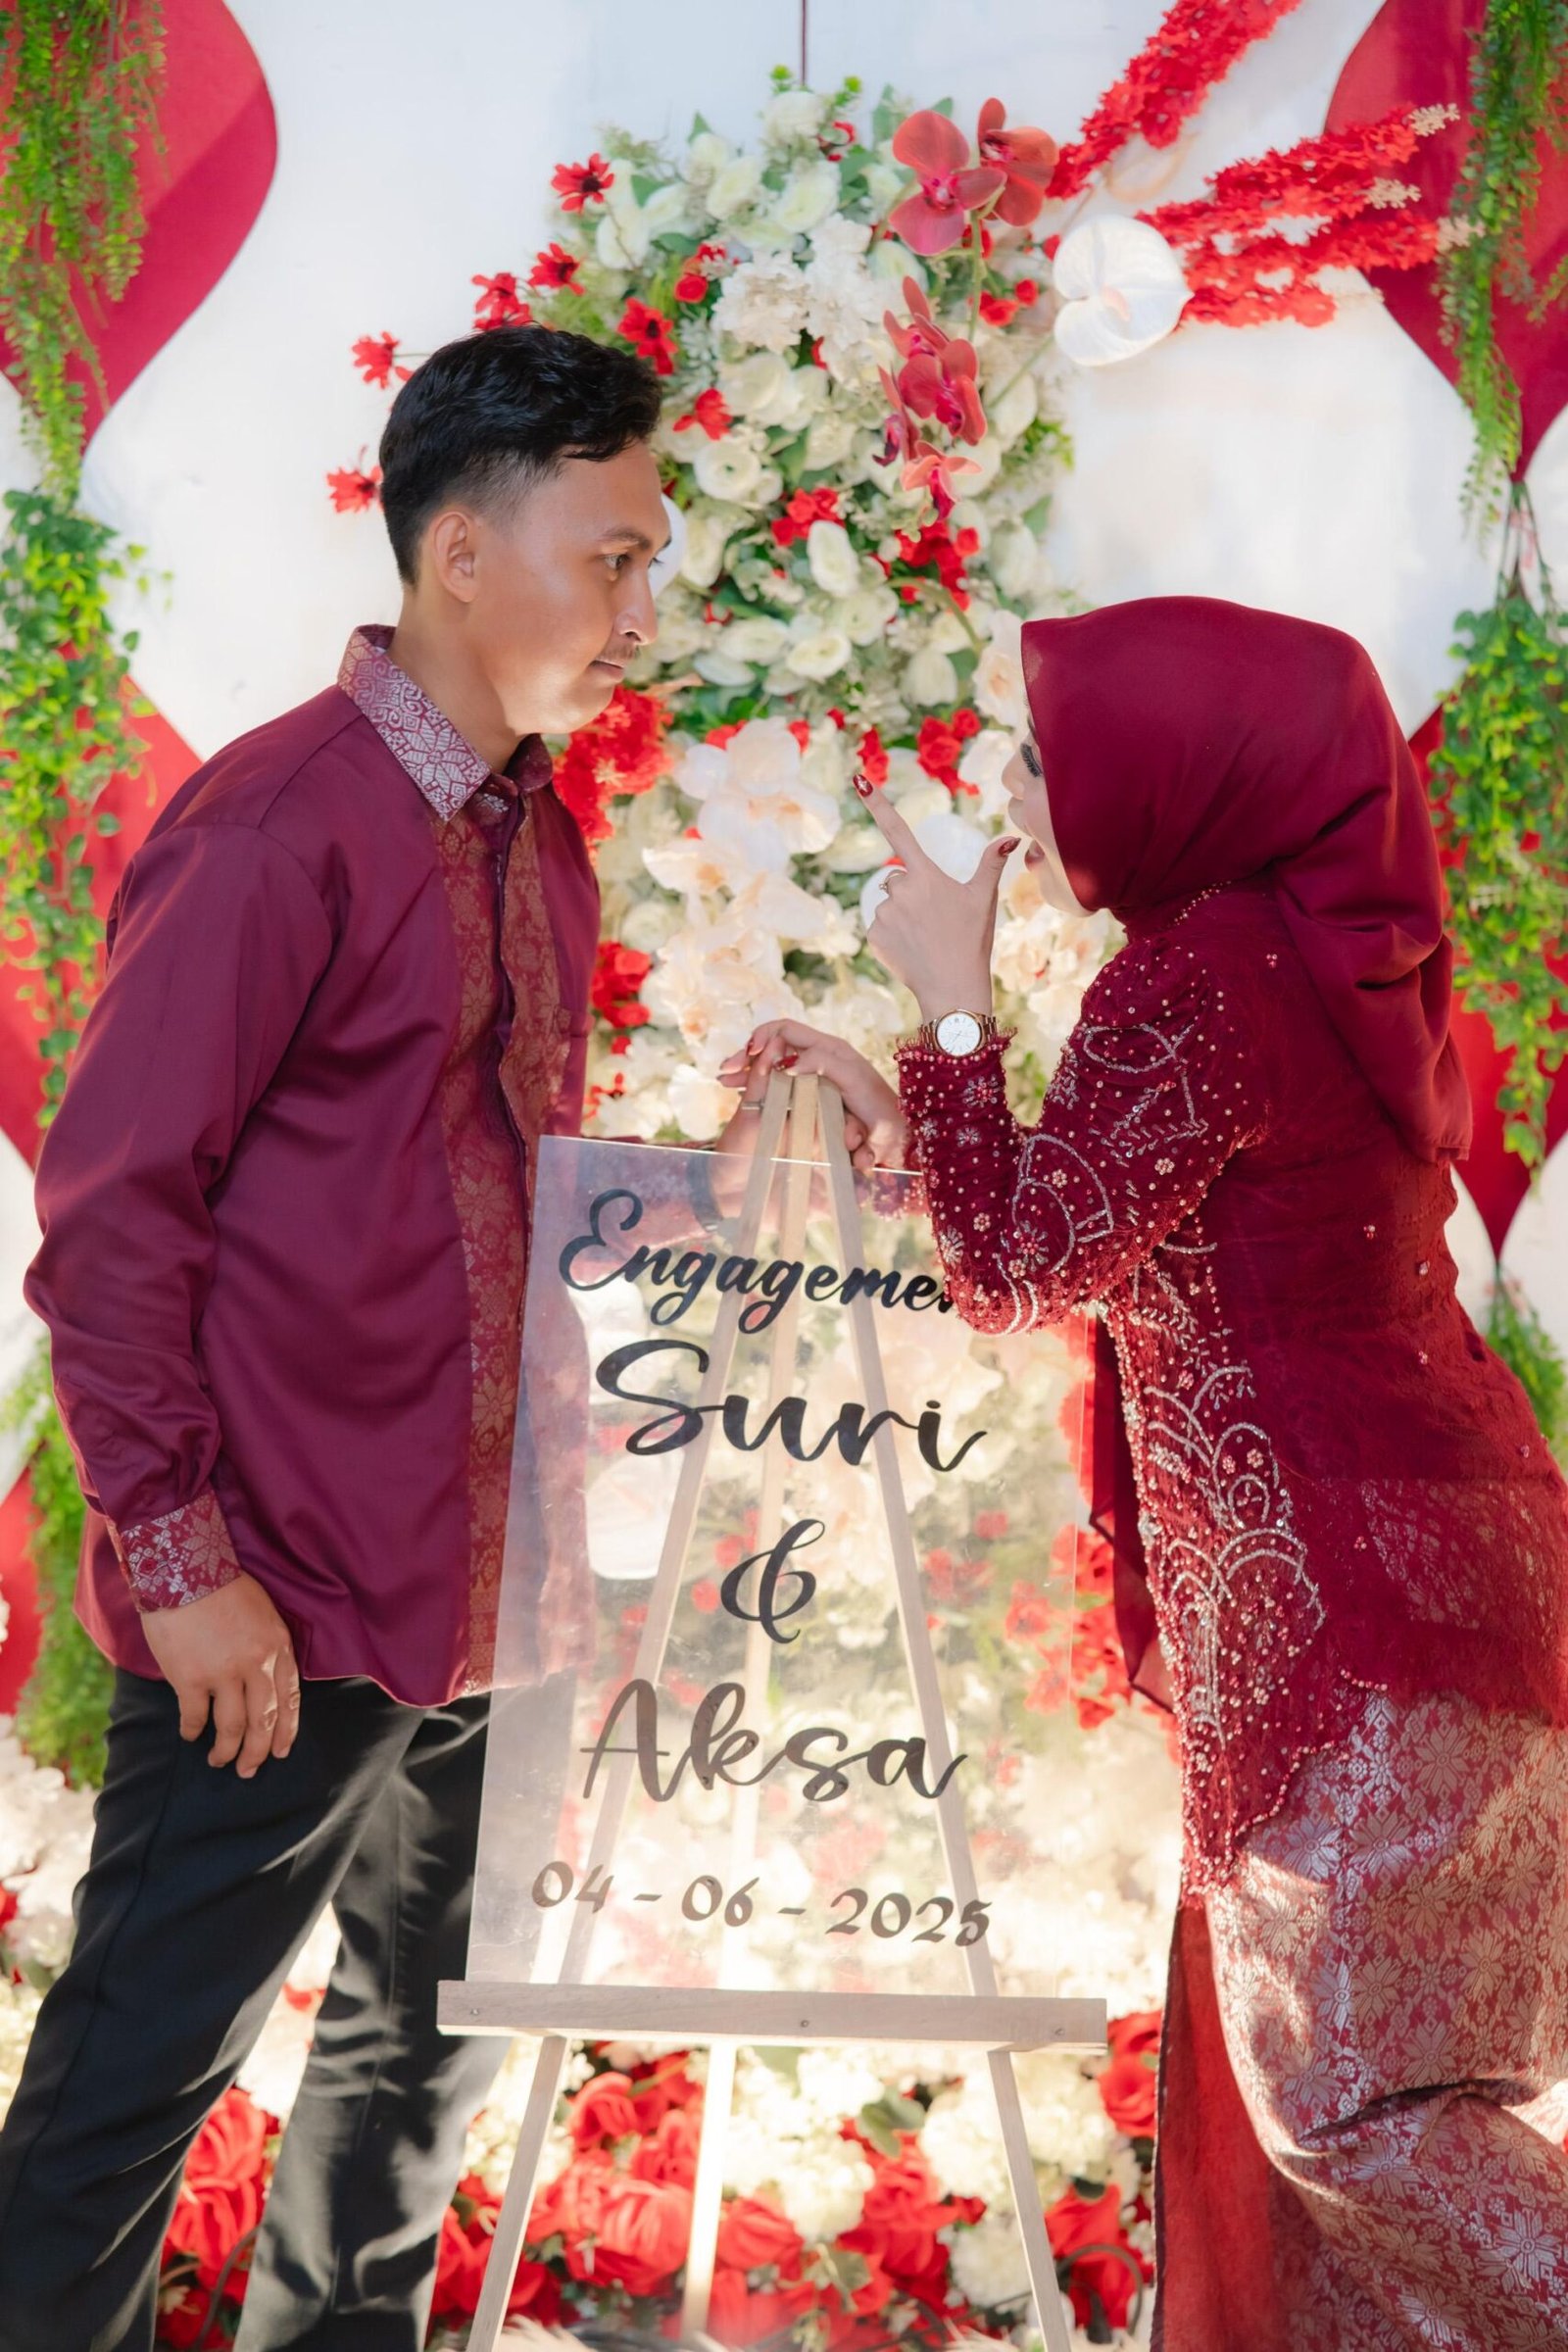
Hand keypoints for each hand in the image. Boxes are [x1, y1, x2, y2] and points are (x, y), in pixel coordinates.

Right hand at [140, 1571, 300, 1777]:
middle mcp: (255, 1665)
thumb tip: (263, 1680)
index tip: (282, 1750)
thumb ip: (267, 1647)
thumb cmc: (222, 1586)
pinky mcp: (190, 1679)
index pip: (289, 1699)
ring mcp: (223, 1674)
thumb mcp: (263, 1612)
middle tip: (249, 1770)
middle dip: (258, 1751)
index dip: (287, 1729)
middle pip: (263, 1721)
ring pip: (231, 1727)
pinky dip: (192, 1731)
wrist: (184, 1570)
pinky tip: (189, 1736)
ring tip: (220, 1762)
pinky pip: (194, 1717)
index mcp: (277, 1647)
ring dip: (227, 1750)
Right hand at [718, 1024, 907, 1171]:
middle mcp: (817, 1059)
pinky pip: (777, 1088)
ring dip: (747, 1073)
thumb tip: (787, 1062)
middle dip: (746, 1056)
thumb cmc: (880, 1108)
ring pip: (771, 1068)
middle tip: (725, 1072)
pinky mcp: (809, 1100)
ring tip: (725, 1082)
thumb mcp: (853, 1079)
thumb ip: (822, 1063)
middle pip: (772, 1047)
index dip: (763, 1037)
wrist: (896, 1137)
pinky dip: (757, 1089)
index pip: (785, 1030)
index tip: (746, 1054)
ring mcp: (812, 1080)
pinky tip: (739, 1095)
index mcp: (828, 1049)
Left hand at [856, 779, 1017, 1020]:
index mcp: (926, 874)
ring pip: (890, 904)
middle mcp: (900, 889)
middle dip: (912, 891)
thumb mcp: (984, 899)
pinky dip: (893, 936)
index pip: (898, 829)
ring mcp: (884, 913)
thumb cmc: (972, 940)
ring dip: (903, 914)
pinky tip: (912, 949)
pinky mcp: (874, 936)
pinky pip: (881, 927)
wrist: (952, 987)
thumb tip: (1011, 839)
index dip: (878, 803)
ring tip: (926, 936)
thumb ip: (991, 864)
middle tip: (936, 917)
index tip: (858, 778)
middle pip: (899, 878)